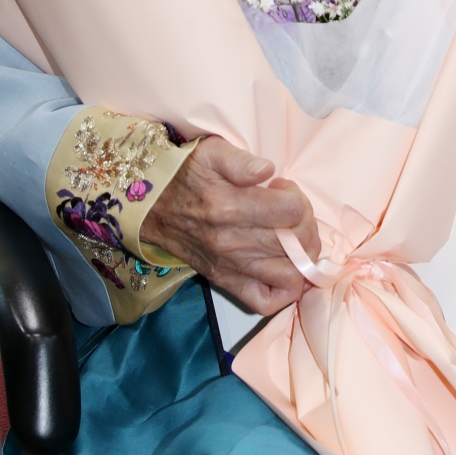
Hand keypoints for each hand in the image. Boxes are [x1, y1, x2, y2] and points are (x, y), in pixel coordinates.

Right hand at [141, 135, 320, 315]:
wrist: (151, 205)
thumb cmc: (185, 174)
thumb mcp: (210, 152)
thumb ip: (241, 161)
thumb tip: (267, 171)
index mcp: (230, 207)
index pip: (293, 211)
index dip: (296, 196)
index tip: (280, 189)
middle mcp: (232, 242)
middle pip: (297, 242)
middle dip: (304, 222)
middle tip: (289, 211)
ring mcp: (231, 267)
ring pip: (291, 275)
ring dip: (302, 255)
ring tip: (290, 236)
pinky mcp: (227, 283)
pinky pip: (267, 302)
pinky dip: (284, 290)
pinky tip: (284, 265)